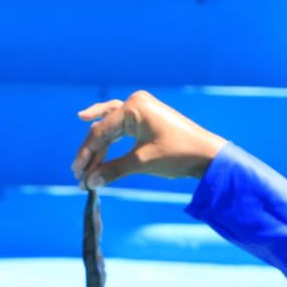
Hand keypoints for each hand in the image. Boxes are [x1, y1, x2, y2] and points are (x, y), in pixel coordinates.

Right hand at [72, 90, 226, 188]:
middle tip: (79, 174)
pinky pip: (122, 129)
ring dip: (99, 148)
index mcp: (133, 107)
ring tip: (84, 167)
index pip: (100, 131)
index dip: (86, 154)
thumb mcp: (142, 162)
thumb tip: (90, 182)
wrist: (208, 155)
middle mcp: (135, 103)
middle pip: (103, 128)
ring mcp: (142, 109)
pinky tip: (95, 141)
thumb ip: (113, 170)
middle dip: (91, 153)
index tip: (78, 174)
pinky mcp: (147, 119)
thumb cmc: (178, 154)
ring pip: (111, 129)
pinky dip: (111, 142)